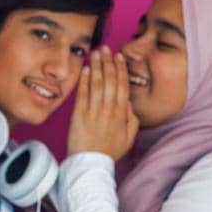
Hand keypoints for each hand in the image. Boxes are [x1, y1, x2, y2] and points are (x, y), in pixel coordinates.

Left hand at [67, 47, 138, 161]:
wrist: (91, 164)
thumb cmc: (109, 152)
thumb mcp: (128, 137)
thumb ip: (132, 119)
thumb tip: (129, 105)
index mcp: (122, 113)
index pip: (122, 85)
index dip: (121, 69)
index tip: (118, 56)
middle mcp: (109, 109)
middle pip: (110, 80)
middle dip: (108, 62)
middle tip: (106, 48)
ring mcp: (94, 111)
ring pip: (97, 84)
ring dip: (97, 66)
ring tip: (96, 53)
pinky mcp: (79, 115)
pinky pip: (83, 94)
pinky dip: (85, 80)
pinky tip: (86, 69)